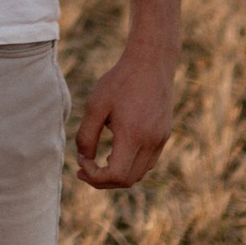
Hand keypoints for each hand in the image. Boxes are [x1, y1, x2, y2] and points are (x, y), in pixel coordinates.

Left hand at [74, 41, 175, 191]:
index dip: (95, 177)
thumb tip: (84, 159)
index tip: (81, 162)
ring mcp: (160, 140)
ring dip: (117, 175)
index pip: (116, 176)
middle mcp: (151, 142)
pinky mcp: (164, 135)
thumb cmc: (120, 81)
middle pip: (127, 180)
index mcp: (133, 135)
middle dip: (103, 180)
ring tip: (96, 163)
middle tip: (83, 169)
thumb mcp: (95, 106)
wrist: (151, 63)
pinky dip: (130, 166)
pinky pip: (147, 162)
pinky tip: (115, 153)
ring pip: (139, 174)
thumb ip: (86, 136)